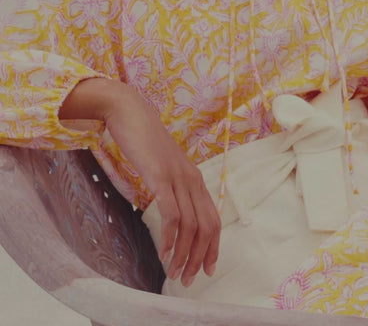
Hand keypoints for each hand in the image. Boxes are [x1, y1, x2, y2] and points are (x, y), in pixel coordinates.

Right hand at [59, 78, 220, 285]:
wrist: (129, 112)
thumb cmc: (144, 141)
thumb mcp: (163, 166)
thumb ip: (171, 186)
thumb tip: (171, 211)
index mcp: (195, 178)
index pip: (213, 218)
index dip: (213, 246)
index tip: (207, 268)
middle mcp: (192, 179)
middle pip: (206, 226)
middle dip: (200, 257)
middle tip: (189, 279)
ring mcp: (177, 177)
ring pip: (190, 224)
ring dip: (183, 254)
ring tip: (175, 274)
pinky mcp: (160, 176)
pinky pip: (170, 213)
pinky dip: (169, 237)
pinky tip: (163, 253)